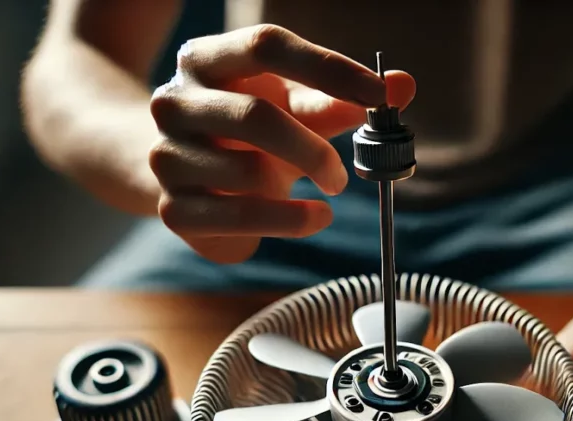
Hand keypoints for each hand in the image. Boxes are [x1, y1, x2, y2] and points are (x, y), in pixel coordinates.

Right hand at [148, 25, 415, 262]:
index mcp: (206, 59)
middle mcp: (175, 101)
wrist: (182, 175)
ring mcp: (167, 156)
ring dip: (300, 190)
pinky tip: (314, 218)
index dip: (327, 67)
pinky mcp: (173, 209)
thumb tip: (404, 86)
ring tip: (324, 195)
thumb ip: (341, 97)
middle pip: (254, 115)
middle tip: (342, 174)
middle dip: (312, 148)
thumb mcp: (291, 108)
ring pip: (248, 173)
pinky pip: (240, 217)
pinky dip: (290, 221)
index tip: (378, 94)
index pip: (267, 46)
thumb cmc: (247, 132)